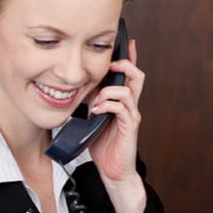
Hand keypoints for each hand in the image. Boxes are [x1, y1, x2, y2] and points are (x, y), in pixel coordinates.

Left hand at [87, 38, 144, 183]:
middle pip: (137, 76)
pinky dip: (106, 104)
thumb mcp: (91, 119)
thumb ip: (88, 103)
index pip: (128, 75)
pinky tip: (95, 111)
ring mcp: (131, 115)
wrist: (114, 170)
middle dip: (124, 65)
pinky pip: (121, 107)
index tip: (127, 42)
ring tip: (95, 98)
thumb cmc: (103, 147)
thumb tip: (76, 90)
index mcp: (121, 102)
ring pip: (129, 89)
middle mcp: (129, 105)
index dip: (129, 57)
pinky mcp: (130, 126)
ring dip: (109, 89)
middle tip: (111, 64)